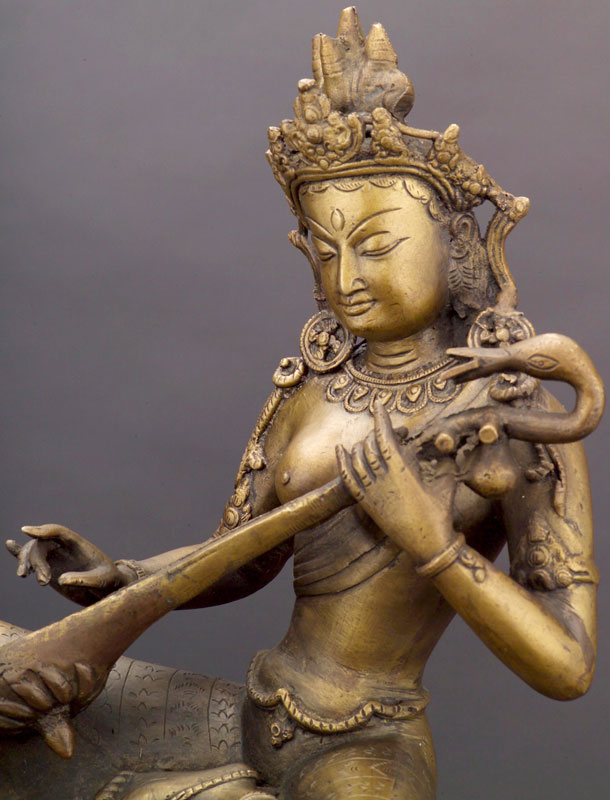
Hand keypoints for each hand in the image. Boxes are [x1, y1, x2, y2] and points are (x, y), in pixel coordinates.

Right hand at [6, 524, 125, 604]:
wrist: (108, 590)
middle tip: (44, 582)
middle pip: (42, 544)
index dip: (42, 530)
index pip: (58, 531)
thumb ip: (83, 579)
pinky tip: (9, 544)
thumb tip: (60, 579)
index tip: (26, 530)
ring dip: (29, 564)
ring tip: (34, 580)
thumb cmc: (109, 582)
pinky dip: (20, 551)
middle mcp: (65, 547)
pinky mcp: (50, 567)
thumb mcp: (102, 581)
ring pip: (34, 551)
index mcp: (79, 544)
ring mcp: (56, 556)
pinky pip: (33, 556)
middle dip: (37, 560)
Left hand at [336, 401, 456, 562]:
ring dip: (360, 446)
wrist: (428, 545)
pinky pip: (349, 480)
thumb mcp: (446, 484)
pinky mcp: (367, 504)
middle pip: (370, 448)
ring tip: (367, 439)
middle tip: (381, 428)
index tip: (378, 405)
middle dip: (374, 434)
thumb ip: (445, 463)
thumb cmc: (440, 515)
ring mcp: (373, 493)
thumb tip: (449, 446)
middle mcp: (384, 481)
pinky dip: (343, 463)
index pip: (385, 439)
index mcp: (402, 473)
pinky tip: (340, 450)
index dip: (380, 420)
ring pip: (357, 461)